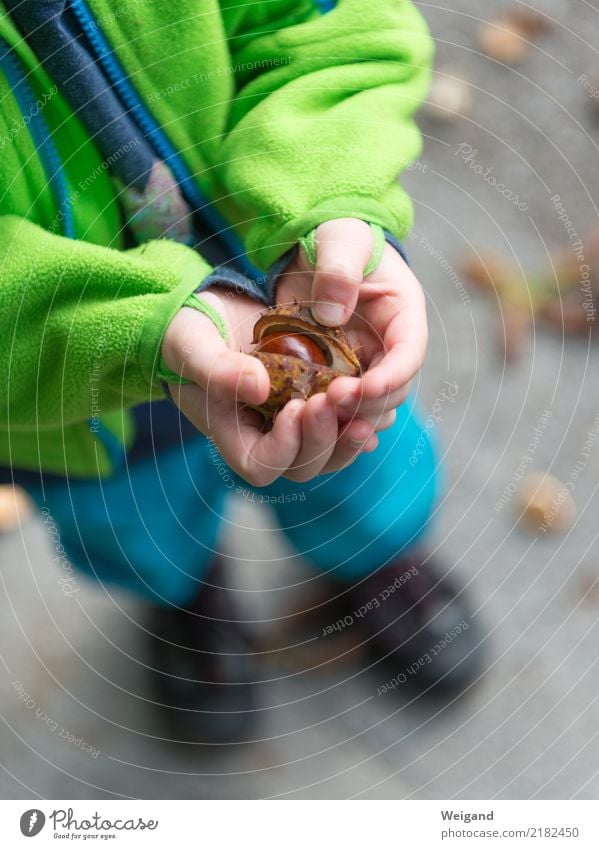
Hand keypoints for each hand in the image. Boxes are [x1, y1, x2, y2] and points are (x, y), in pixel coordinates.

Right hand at [161, 288, 377, 486]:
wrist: (206, 308)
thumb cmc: (186, 329)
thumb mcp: (191, 343)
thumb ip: (218, 369)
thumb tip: (261, 389)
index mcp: (231, 431)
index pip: (261, 465)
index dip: (284, 447)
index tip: (295, 406)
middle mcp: (264, 434)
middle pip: (302, 466)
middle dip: (322, 438)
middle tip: (333, 399)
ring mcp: (290, 421)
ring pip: (328, 451)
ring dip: (347, 434)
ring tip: (363, 404)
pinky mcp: (311, 399)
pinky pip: (341, 423)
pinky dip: (358, 416)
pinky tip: (375, 398)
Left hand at [276, 218, 427, 428]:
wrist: (314, 248)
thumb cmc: (336, 237)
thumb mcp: (339, 240)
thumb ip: (338, 271)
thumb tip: (332, 315)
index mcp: (403, 315)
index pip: (409, 354)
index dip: (392, 377)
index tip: (363, 388)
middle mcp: (389, 347)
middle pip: (391, 390)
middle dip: (365, 403)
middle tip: (331, 404)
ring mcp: (364, 364)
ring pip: (368, 406)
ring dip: (349, 419)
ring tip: (321, 423)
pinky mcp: (337, 375)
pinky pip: (340, 406)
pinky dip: (331, 420)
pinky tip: (314, 435)